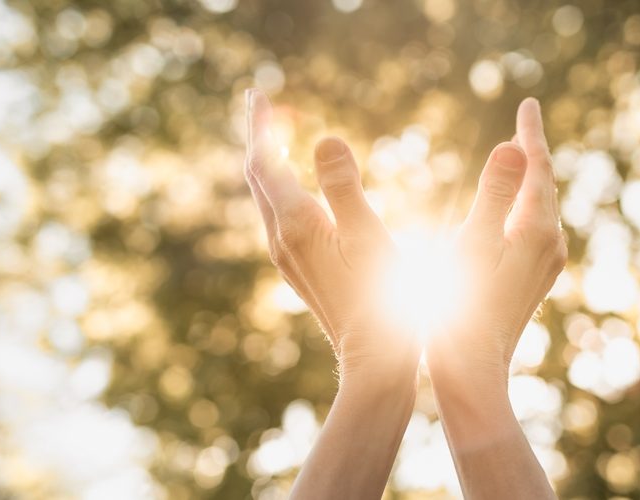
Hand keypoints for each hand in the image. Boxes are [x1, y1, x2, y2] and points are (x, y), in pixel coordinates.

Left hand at [243, 89, 418, 385]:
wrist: (375, 357)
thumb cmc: (383, 297)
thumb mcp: (369, 235)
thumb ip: (344, 186)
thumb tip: (324, 138)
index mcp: (296, 224)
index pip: (264, 160)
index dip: (259, 124)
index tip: (256, 91)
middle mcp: (281, 239)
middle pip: (258, 176)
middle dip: (259, 136)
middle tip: (261, 103)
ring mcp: (287, 256)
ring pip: (266, 197)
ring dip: (268, 161)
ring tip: (274, 135)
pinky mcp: (299, 269)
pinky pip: (278, 215)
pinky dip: (280, 187)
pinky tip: (294, 187)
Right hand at [427, 97, 566, 387]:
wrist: (472, 372)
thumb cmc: (460, 309)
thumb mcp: (471, 244)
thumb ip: (493, 194)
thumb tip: (514, 146)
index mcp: (536, 231)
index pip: (538, 167)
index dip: (530, 133)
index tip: (528, 103)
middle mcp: (549, 246)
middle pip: (543, 185)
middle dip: (532, 152)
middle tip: (525, 121)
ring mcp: (544, 266)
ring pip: (540, 208)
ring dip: (527, 180)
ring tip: (518, 156)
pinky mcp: (532, 281)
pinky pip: (533, 229)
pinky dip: (521, 206)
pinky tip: (509, 210)